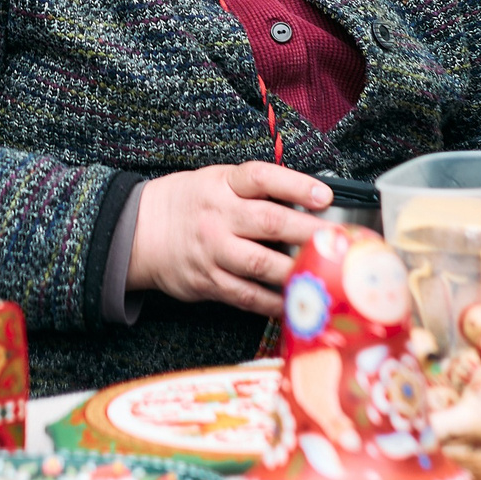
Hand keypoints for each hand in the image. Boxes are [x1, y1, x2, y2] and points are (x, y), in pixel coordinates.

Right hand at [126, 163, 332, 316]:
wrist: (139, 231)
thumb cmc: (191, 203)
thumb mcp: (218, 181)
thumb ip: (257, 190)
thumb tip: (309, 204)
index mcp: (223, 184)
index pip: (262, 178)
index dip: (296, 186)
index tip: (326, 197)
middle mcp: (218, 216)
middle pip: (269, 223)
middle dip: (309, 233)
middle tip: (340, 241)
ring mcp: (212, 251)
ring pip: (260, 264)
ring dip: (297, 271)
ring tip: (326, 274)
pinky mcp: (208, 282)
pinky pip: (247, 295)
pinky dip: (274, 301)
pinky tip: (297, 301)